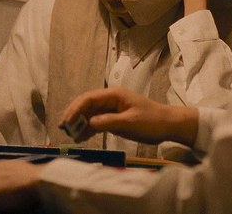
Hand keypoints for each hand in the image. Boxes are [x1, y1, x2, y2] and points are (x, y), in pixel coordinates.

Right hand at [60, 87, 198, 146]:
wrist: (169, 125)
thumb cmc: (152, 121)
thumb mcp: (129, 122)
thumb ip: (107, 122)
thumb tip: (88, 123)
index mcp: (113, 95)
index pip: (88, 99)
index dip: (75, 109)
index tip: (67, 121)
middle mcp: (110, 99)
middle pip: (86, 104)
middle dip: (73, 115)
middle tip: (63, 127)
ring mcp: (111, 108)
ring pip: (90, 113)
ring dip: (80, 123)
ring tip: (70, 134)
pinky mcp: (114, 118)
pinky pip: (97, 121)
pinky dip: (88, 128)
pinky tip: (81, 137)